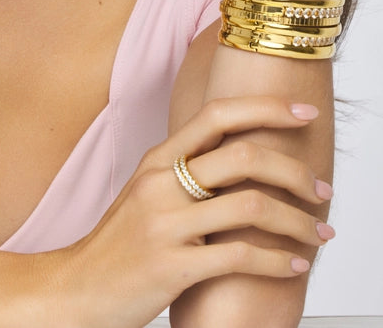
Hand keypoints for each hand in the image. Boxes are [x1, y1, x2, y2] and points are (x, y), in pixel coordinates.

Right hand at [40, 97, 331, 327]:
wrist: (76, 289)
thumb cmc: (119, 245)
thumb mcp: (147, 194)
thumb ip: (186, 172)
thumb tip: (241, 158)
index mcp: (157, 160)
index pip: (217, 114)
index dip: (266, 108)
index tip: (303, 113)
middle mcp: (161, 183)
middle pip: (243, 156)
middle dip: (294, 171)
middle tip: (321, 189)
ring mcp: (165, 224)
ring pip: (251, 207)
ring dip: (298, 221)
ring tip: (318, 233)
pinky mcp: (172, 267)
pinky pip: (240, 257)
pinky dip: (279, 261)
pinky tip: (295, 265)